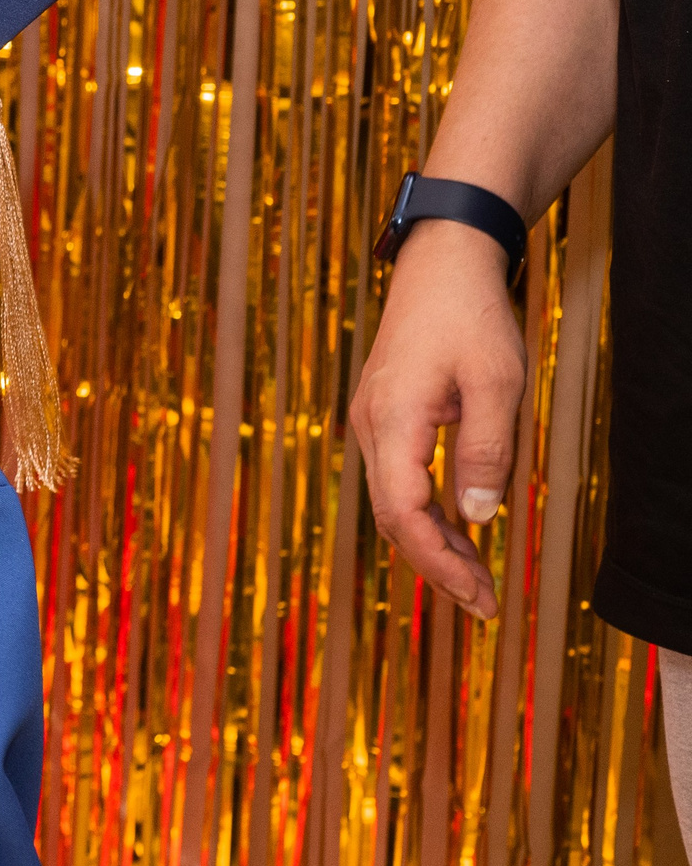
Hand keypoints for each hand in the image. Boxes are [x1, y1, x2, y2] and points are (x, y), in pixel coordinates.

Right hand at [349, 221, 523, 618]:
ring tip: (474, 575)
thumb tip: (478, 515)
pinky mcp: (383, 416)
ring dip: (430, 543)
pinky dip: (424, 515)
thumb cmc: (470, 316)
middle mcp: (370, 427)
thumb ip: (486, 450)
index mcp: (392, 421)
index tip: (477, 594)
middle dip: (435, 565)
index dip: (439, 562)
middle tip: (482, 601)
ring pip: (392, 503)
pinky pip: (396, 481)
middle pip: (392, 519)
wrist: (442, 264)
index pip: (405, 514)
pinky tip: (455, 528)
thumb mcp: (496, 383)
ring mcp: (372, 422)